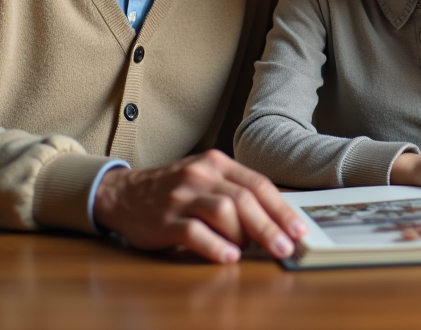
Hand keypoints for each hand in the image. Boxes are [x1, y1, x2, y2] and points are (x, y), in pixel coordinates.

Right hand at [92, 149, 306, 262]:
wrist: (122, 193)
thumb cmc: (173, 189)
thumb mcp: (205, 178)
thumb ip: (235, 191)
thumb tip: (276, 219)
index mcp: (217, 163)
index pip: (258, 184)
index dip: (281, 209)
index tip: (298, 230)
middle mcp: (201, 175)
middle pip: (244, 199)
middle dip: (270, 226)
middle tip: (286, 248)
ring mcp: (181, 196)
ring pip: (223, 211)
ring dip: (245, 236)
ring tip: (256, 252)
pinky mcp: (164, 220)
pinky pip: (194, 232)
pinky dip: (215, 246)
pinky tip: (229, 258)